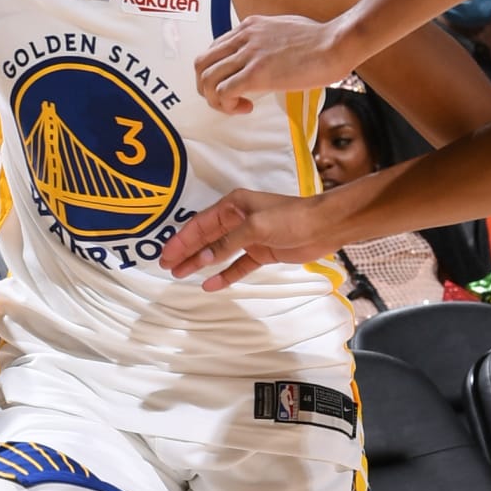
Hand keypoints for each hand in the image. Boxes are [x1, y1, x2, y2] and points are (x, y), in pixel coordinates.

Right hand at [160, 188, 334, 287]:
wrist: (323, 227)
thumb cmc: (290, 218)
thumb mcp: (255, 227)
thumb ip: (228, 243)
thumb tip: (203, 258)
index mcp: (233, 205)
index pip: (200, 224)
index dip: (182, 240)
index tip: (166, 255)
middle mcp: (238, 219)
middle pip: (206, 238)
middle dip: (186, 252)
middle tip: (167, 267)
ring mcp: (249, 236)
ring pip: (219, 251)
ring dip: (200, 263)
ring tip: (180, 275)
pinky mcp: (261, 252)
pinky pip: (238, 264)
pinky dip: (225, 274)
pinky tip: (210, 284)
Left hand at [196, 12, 351, 113]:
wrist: (336, 43)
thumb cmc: (321, 40)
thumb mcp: (286, 28)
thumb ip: (270, 39)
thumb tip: (267, 54)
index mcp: (249, 26)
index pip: (213, 49)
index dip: (218, 72)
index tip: (234, 85)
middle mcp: (243, 38)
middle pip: (201, 64)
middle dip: (207, 87)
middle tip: (225, 100)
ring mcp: (248, 55)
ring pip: (207, 79)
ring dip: (215, 99)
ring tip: (236, 106)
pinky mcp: (256, 74)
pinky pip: (223, 92)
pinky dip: (227, 105)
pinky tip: (246, 108)